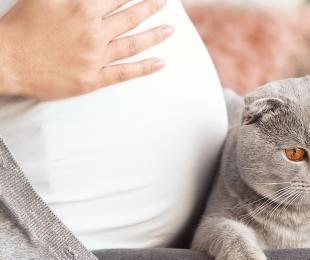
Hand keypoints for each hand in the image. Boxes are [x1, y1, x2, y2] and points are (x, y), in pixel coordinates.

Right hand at [0, 0, 172, 99]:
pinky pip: (124, 73)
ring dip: (154, 35)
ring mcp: (95, 58)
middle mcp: (94, 33)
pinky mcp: (92, 79)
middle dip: (150, 7)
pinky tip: (160, 63)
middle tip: (165, 2)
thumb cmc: (22, 25)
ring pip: (132, 44)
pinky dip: (144, 68)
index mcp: (83, 9)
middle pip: (130, 17)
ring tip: (171, 29)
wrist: (7, 61)